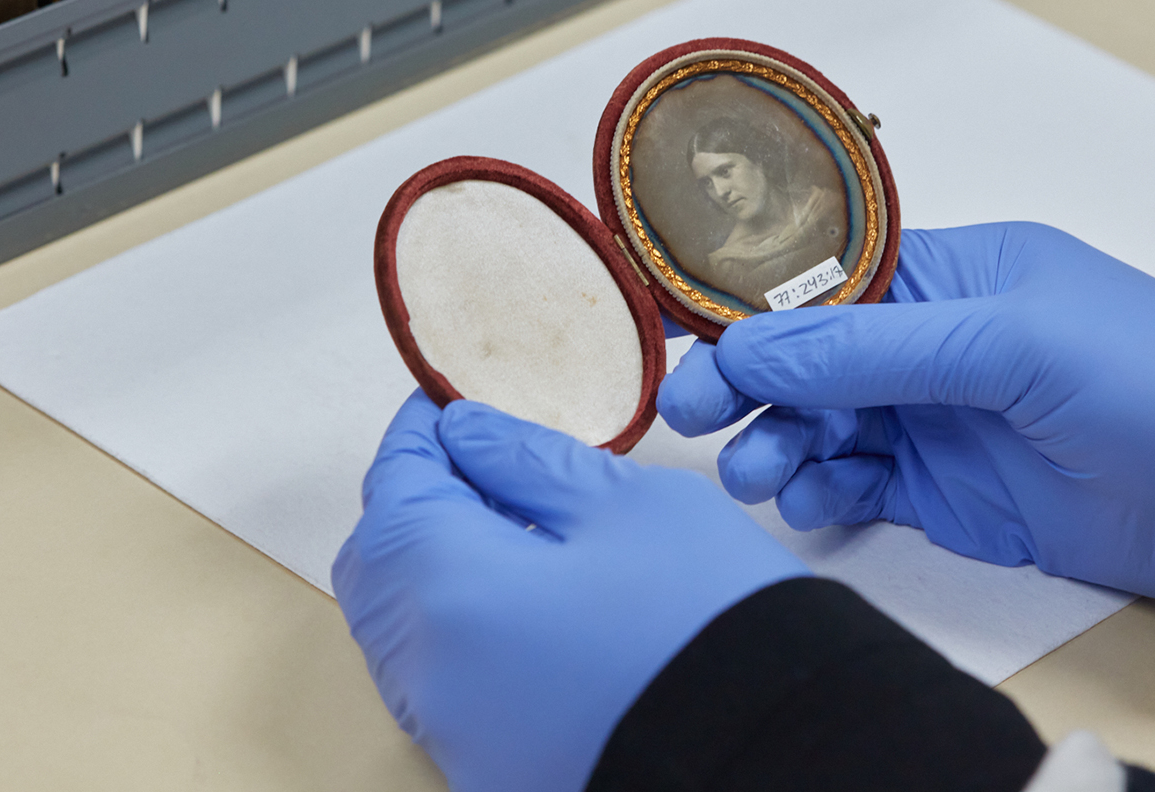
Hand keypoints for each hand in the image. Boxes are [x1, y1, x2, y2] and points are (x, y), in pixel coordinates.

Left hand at [333, 392, 807, 791]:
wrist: (777, 750)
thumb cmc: (711, 622)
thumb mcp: (628, 505)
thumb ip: (529, 461)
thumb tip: (469, 435)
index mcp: (450, 593)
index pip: (395, 487)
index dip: (420, 432)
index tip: (451, 398)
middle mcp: (431, 678)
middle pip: (377, 565)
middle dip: (413, 499)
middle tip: (475, 454)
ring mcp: (457, 736)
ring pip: (405, 630)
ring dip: (434, 564)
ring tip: (509, 518)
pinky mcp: (496, 770)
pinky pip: (447, 683)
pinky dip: (463, 627)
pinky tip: (528, 592)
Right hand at [657, 223, 1154, 601]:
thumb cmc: (1138, 375)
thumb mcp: (1004, 345)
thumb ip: (872, 347)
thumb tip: (748, 342)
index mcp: (946, 274)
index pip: (822, 283)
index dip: (753, 313)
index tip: (696, 348)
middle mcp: (930, 341)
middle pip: (806, 358)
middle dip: (746, 386)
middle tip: (693, 421)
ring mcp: (934, 418)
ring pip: (821, 424)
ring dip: (779, 443)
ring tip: (761, 473)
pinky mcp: (945, 493)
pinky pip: (858, 486)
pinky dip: (823, 492)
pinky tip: (812, 501)